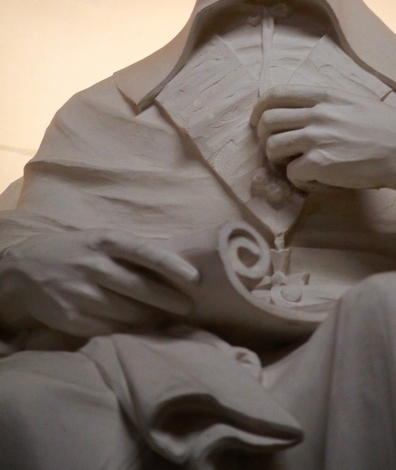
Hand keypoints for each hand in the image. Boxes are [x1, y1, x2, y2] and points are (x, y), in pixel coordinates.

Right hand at [0, 229, 199, 336]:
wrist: (24, 270)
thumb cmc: (77, 252)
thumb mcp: (101, 241)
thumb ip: (131, 253)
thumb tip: (175, 267)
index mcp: (105, 241)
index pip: (145, 252)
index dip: (172, 265)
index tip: (195, 278)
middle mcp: (94, 265)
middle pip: (140, 287)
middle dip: (169, 300)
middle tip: (189, 307)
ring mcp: (81, 293)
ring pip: (127, 312)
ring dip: (151, 318)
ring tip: (168, 320)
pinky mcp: (72, 318)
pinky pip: (109, 328)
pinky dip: (128, 330)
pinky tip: (140, 330)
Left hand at [251, 85, 395, 206]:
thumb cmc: (386, 127)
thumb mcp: (354, 101)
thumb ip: (327, 102)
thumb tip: (302, 110)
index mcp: (324, 95)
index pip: (276, 93)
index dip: (260, 108)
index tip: (258, 120)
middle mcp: (316, 113)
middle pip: (267, 120)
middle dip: (263, 136)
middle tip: (274, 149)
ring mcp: (316, 137)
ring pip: (272, 146)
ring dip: (277, 159)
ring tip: (294, 165)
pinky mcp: (320, 163)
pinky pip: (291, 172)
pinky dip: (298, 179)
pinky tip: (315, 179)